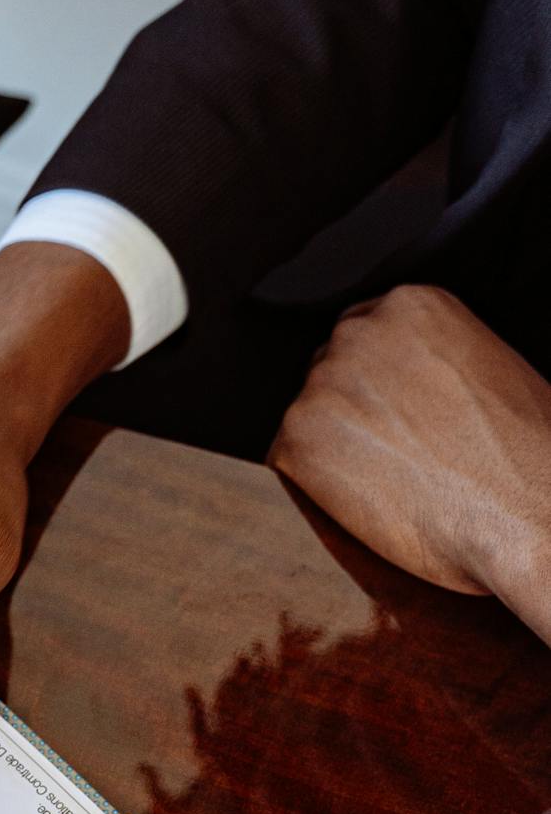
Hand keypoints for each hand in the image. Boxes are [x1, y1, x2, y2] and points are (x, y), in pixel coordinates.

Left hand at [268, 288, 550, 621]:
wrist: (527, 510)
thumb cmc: (525, 453)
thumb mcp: (489, 369)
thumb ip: (432, 359)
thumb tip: (405, 383)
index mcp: (412, 304)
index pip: (366, 333)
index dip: (375, 381)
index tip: (390, 411)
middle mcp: (359, 330)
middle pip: (330, 369)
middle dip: (350, 410)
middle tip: (389, 452)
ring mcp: (323, 382)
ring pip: (308, 417)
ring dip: (333, 449)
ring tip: (387, 481)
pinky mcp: (298, 438)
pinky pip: (287, 462)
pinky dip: (315, 486)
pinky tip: (361, 501)